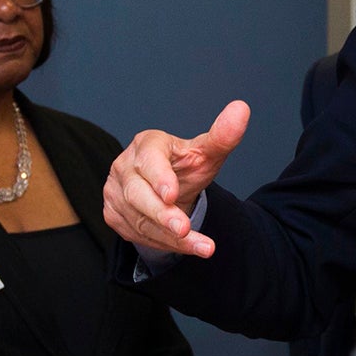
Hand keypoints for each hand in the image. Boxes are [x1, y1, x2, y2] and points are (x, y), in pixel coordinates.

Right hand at [102, 101, 251, 257]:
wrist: (166, 189)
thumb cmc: (184, 166)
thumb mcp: (205, 153)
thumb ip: (222, 136)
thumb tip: (242, 109)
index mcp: (146, 144)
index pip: (149, 160)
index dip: (159, 178)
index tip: (171, 194)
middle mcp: (125, 166)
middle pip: (138, 195)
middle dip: (162, 214)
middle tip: (185, 229)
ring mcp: (115, 192)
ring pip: (140, 220)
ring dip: (171, 238)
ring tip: (203, 246)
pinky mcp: (114, 214)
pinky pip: (137, 235)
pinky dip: (164, 244)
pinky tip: (187, 246)